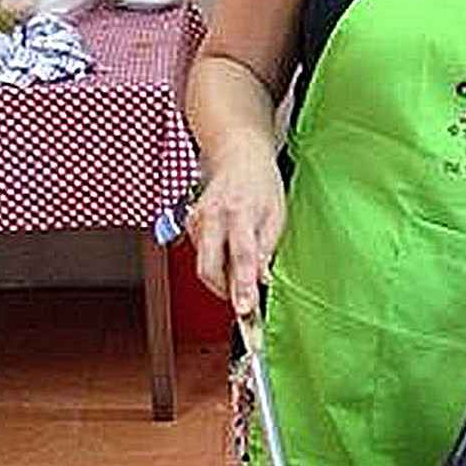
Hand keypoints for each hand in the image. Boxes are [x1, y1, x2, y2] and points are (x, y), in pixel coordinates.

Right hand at [187, 146, 285, 313]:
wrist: (238, 156)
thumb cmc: (261, 184)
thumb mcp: (276, 215)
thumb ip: (266, 249)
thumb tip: (261, 280)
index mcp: (240, 211)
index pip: (241, 256)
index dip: (242, 285)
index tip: (245, 309)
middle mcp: (213, 216)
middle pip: (209, 267)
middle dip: (225, 291)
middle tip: (244, 301)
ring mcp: (197, 219)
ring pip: (203, 265)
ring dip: (222, 278)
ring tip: (240, 270)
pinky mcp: (189, 223)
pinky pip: (200, 255)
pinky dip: (215, 263)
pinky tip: (228, 251)